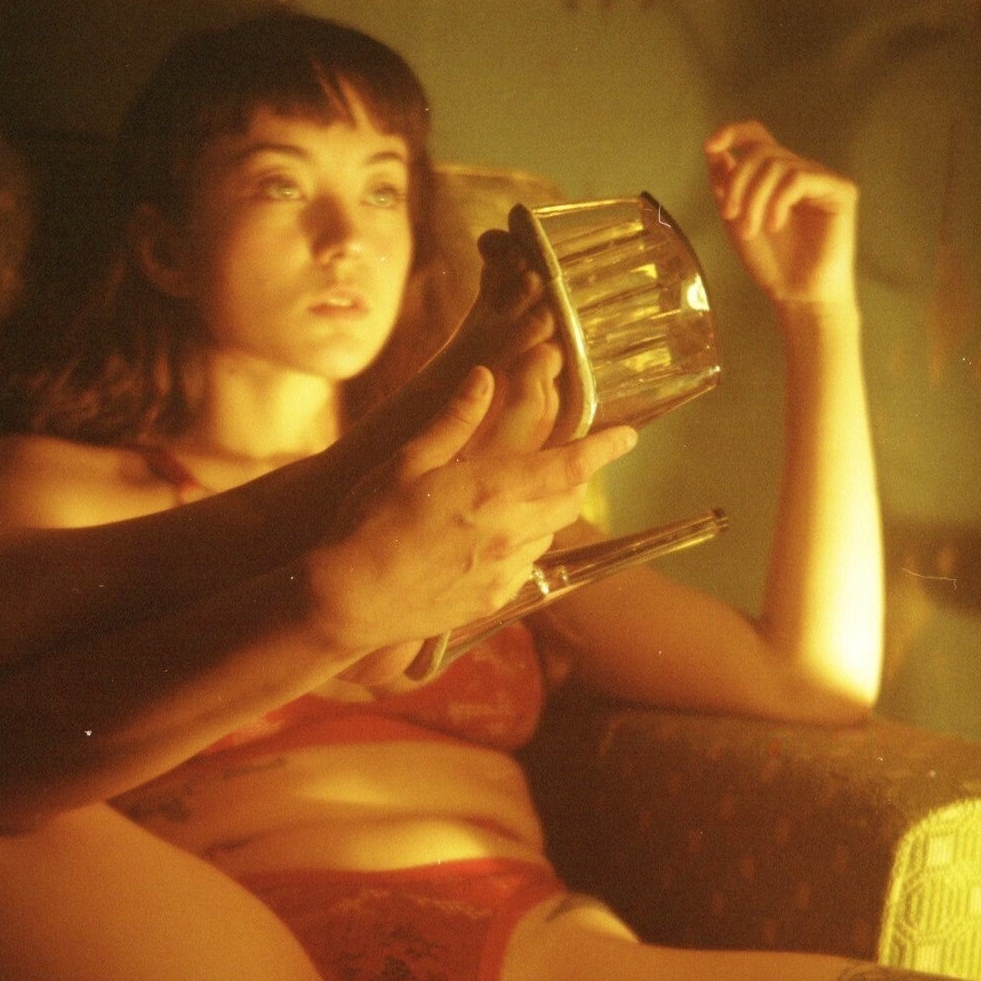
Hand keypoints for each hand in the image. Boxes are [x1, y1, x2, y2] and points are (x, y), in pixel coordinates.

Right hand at [305, 366, 635, 655]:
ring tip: (510, 500)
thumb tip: (484, 379)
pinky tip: (487, 541)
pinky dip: (521, 544)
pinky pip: (525, 564)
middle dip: (575, 477)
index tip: (628, 436)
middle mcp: (511, 531)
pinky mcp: (493, 599)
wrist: (352, 601)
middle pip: (569, 500)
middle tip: (563, 461)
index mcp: (493, 489)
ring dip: (545, 511)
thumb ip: (454, 421)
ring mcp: (505, 569)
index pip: (570, 465)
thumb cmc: (370, 525)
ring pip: (549, 531)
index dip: (604, 448)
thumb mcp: (407, 463)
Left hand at [705, 120, 857, 309]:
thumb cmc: (772, 263)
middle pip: (762, 151)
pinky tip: (774, 226)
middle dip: (738, 183)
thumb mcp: (736, 220)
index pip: (758, 137)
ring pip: (777, 165)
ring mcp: (822, 180)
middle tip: (730, 216)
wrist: (798, 296)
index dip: (734, 133)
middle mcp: (801, 172)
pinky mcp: (840, 191)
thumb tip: (714, 151)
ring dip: (754, 198)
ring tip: (752, 230)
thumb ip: (726, 186)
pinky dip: (778, 201)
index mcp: (777, 177)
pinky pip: (799, 178)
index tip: (710, 146)